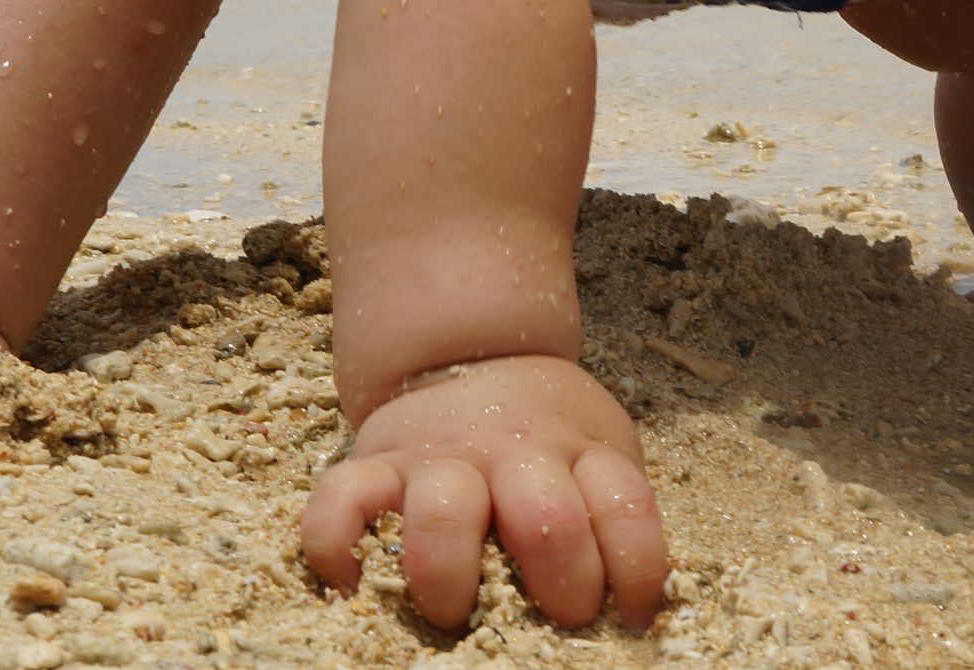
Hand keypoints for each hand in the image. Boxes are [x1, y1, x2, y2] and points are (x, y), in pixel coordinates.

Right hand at [300, 354, 666, 631]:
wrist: (474, 354)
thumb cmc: (547, 435)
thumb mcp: (598, 451)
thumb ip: (606, 512)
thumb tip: (626, 615)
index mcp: (580, 448)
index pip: (624, 507)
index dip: (638, 571)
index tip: (631, 616)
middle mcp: (513, 450)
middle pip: (546, 519)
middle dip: (558, 586)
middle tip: (555, 619)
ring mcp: (441, 454)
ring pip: (443, 513)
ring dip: (452, 578)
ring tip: (456, 611)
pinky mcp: (375, 461)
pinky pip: (339, 500)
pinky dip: (336, 546)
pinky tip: (351, 585)